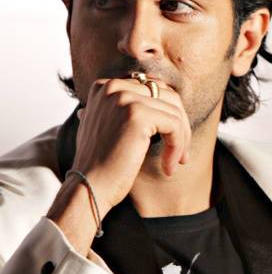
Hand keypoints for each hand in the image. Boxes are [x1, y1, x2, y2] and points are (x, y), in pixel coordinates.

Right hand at [71, 77, 191, 213]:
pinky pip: (175, 126)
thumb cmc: (102, 163)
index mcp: (107, 86)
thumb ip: (128, 108)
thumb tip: (161, 95)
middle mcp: (114, 87)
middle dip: (182, 127)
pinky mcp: (137, 115)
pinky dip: (177, 147)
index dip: (170, 116)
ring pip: (175, 113)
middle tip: (182, 155)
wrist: (88, 187)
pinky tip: (168, 167)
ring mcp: (125, 98)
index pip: (156, 89)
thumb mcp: (111, 125)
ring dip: (182, 140)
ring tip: (175, 163)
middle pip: (169, 98)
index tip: (173, 143)